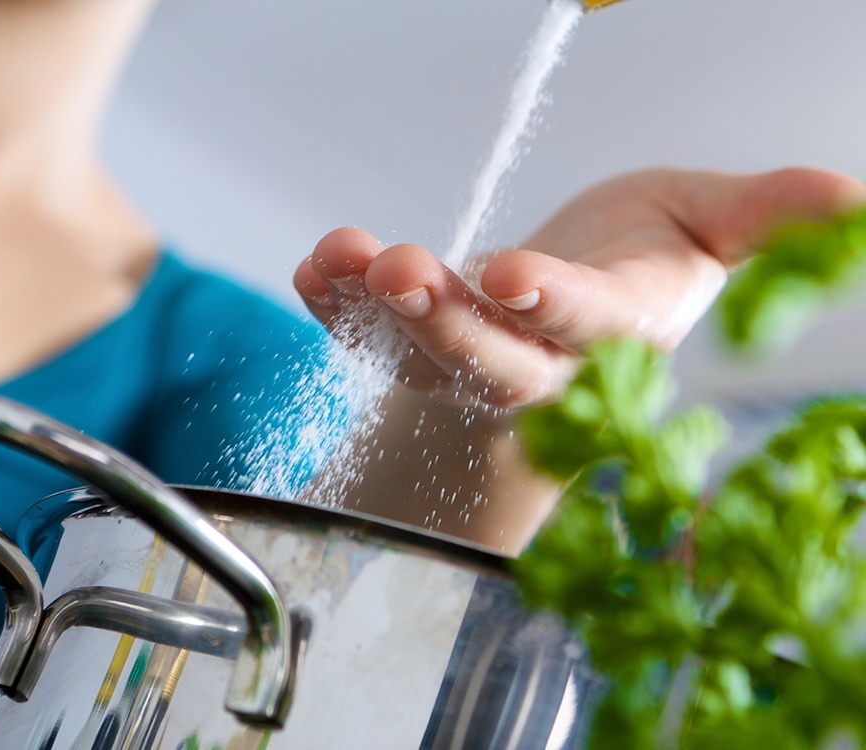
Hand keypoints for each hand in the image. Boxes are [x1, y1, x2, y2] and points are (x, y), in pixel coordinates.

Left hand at [294, 167, 865, 407]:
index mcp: (610, 333)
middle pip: (487, 357)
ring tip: (342, 255)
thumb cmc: (636, 260)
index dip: (553, 306)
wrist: (561, 301)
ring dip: (373, 307)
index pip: (584, 327)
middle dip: (443, 320)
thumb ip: (761, 219)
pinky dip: (336, 305)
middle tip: (401, 270)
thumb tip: (853, 196)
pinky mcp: (413, 344)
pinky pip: (366, 333)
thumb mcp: (703, 229)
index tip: (514, 277)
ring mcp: (464, 360)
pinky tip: (316, 267)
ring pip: (417, 350)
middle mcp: (533, 361)